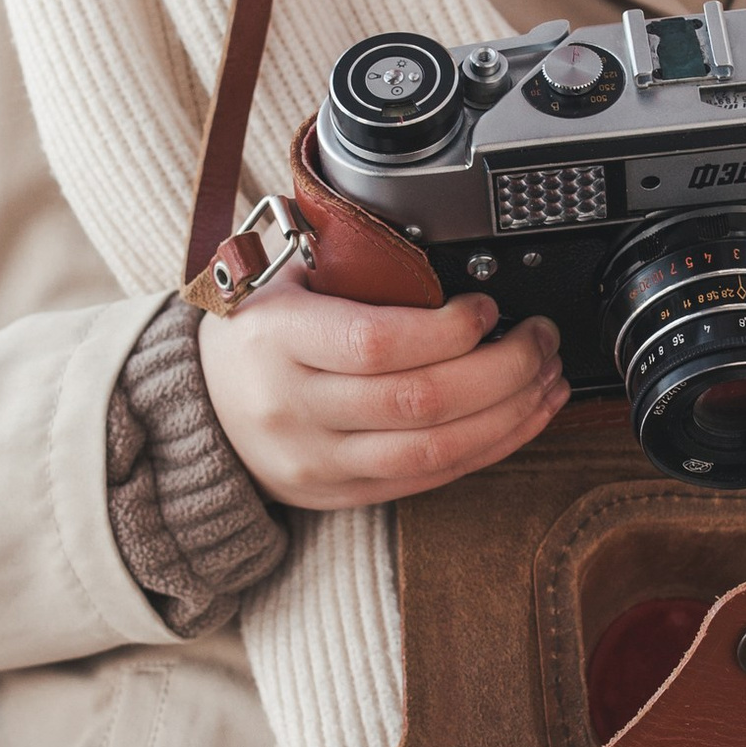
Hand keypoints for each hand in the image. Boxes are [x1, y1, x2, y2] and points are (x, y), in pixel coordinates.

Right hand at [197, 280, 566, 511]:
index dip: (447, 329)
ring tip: (547, 378)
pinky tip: (523, 417)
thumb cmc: (254, 333)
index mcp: (278, 339)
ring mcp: (320, 461)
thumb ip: (351, 267)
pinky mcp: (343, 494)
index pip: (376, 342)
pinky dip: (490, 447)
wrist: (199, 411)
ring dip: (509, 413)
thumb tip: (445, 252)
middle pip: (420, 400)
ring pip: (435, 448)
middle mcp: (295, 408)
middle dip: (502, 370)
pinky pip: (431, 478)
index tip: (485, 308)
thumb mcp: (281, 281)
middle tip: (540, 339)